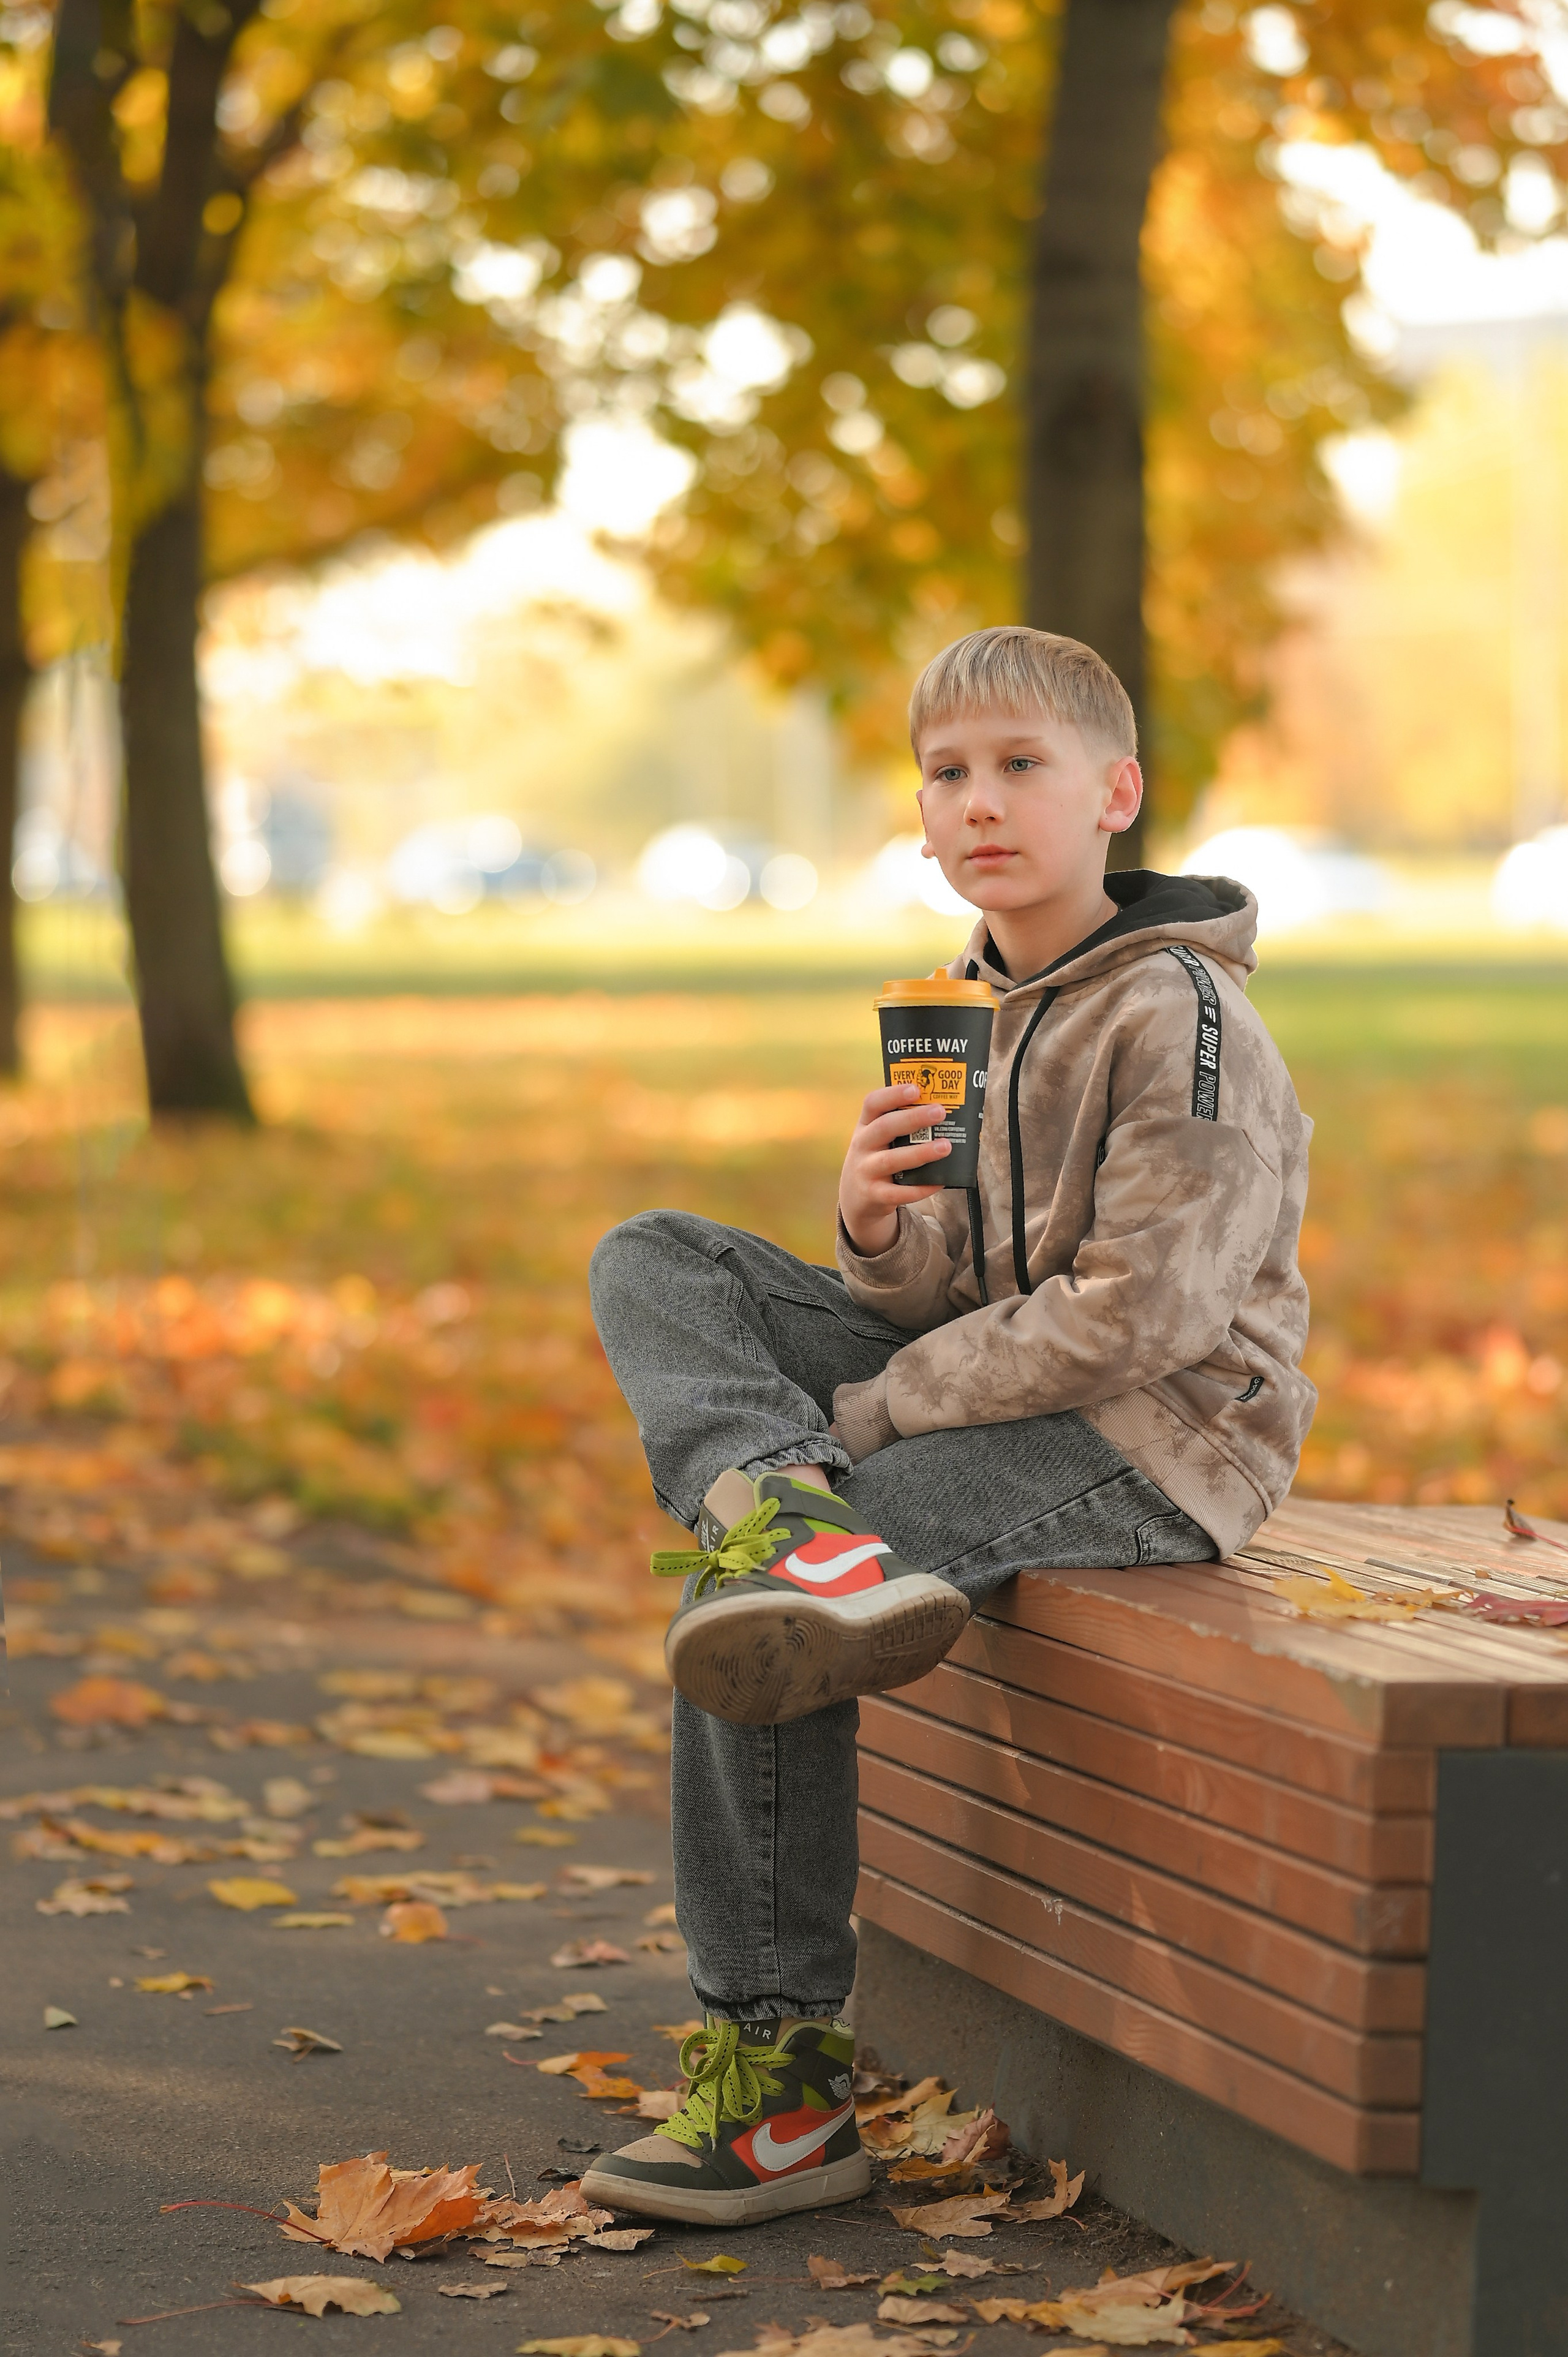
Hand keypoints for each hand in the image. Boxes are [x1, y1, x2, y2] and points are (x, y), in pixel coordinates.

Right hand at [838, 1083, 949, 1256]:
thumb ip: (900, 1126)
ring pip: (892, 1160)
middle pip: (884, 1128)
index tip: (915, 1089)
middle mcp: (862, 1146)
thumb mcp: (878, 1139)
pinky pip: (898, 1193)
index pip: (872, 1103)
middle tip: (940, 1111)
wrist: (856, 1197)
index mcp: (865, 1126)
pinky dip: (919, 1188)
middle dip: (913, 1119)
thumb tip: (943, 1111)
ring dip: (920, 1153)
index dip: (892, 1094)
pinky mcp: (873, 1195)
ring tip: (946, 1147)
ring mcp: (865, 1171)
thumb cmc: (877, 1158)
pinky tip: (939, 1182)